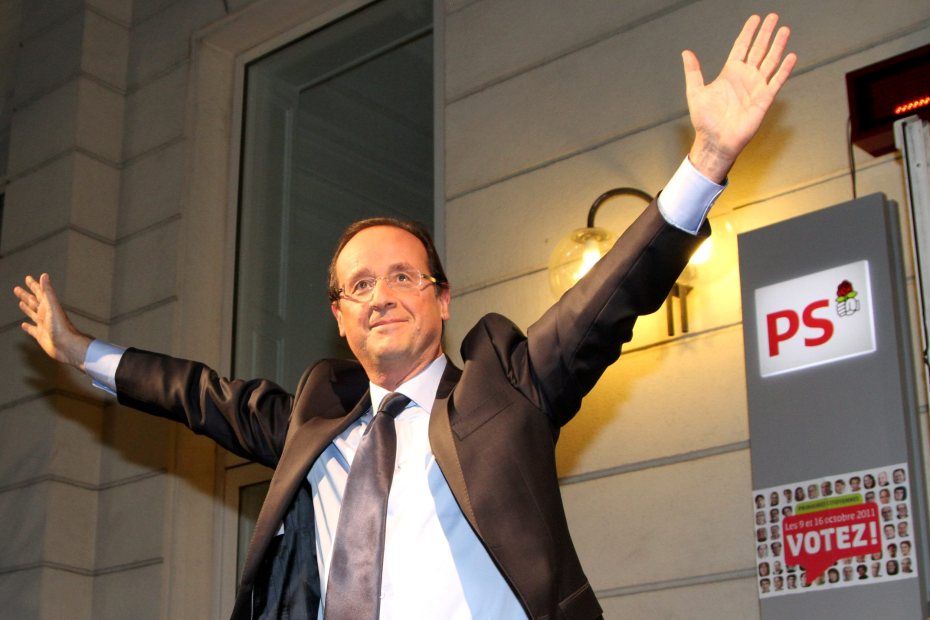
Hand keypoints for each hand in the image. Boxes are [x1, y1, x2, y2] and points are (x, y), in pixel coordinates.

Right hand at [14, 273, 91, 369]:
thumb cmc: (61, 327)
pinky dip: (27, 327)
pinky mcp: (41, 335)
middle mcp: (46, 314)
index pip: (39, 292)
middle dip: (26, 295)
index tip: (27, 278)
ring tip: (20, 302)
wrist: (67, 346)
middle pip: (34, 302)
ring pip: (32, 314)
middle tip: (17, 289)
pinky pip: (32, 330)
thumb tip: (44, 275)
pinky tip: (23, 325)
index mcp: (48, 306)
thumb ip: (47, 292)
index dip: (33, 285)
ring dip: (26, 308)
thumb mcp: (52, 307)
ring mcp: (43, 325)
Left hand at [682, 13, 796, 182]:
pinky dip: (784, 69)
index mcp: (730, 73)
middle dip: (765, 33)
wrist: (715, 140)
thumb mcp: (695, 92)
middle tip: (773, 16)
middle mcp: (745, 77)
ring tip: (784, 30)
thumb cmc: (705, 120)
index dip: (748, 32)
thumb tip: (686, 53)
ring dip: (778, 45)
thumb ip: (693, 72)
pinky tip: (791, 56)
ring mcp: (756, 87)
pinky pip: (776, 81)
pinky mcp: (764, 99)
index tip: (755, 18)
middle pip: (758, 49)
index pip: (741, 47)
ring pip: (770, 61)